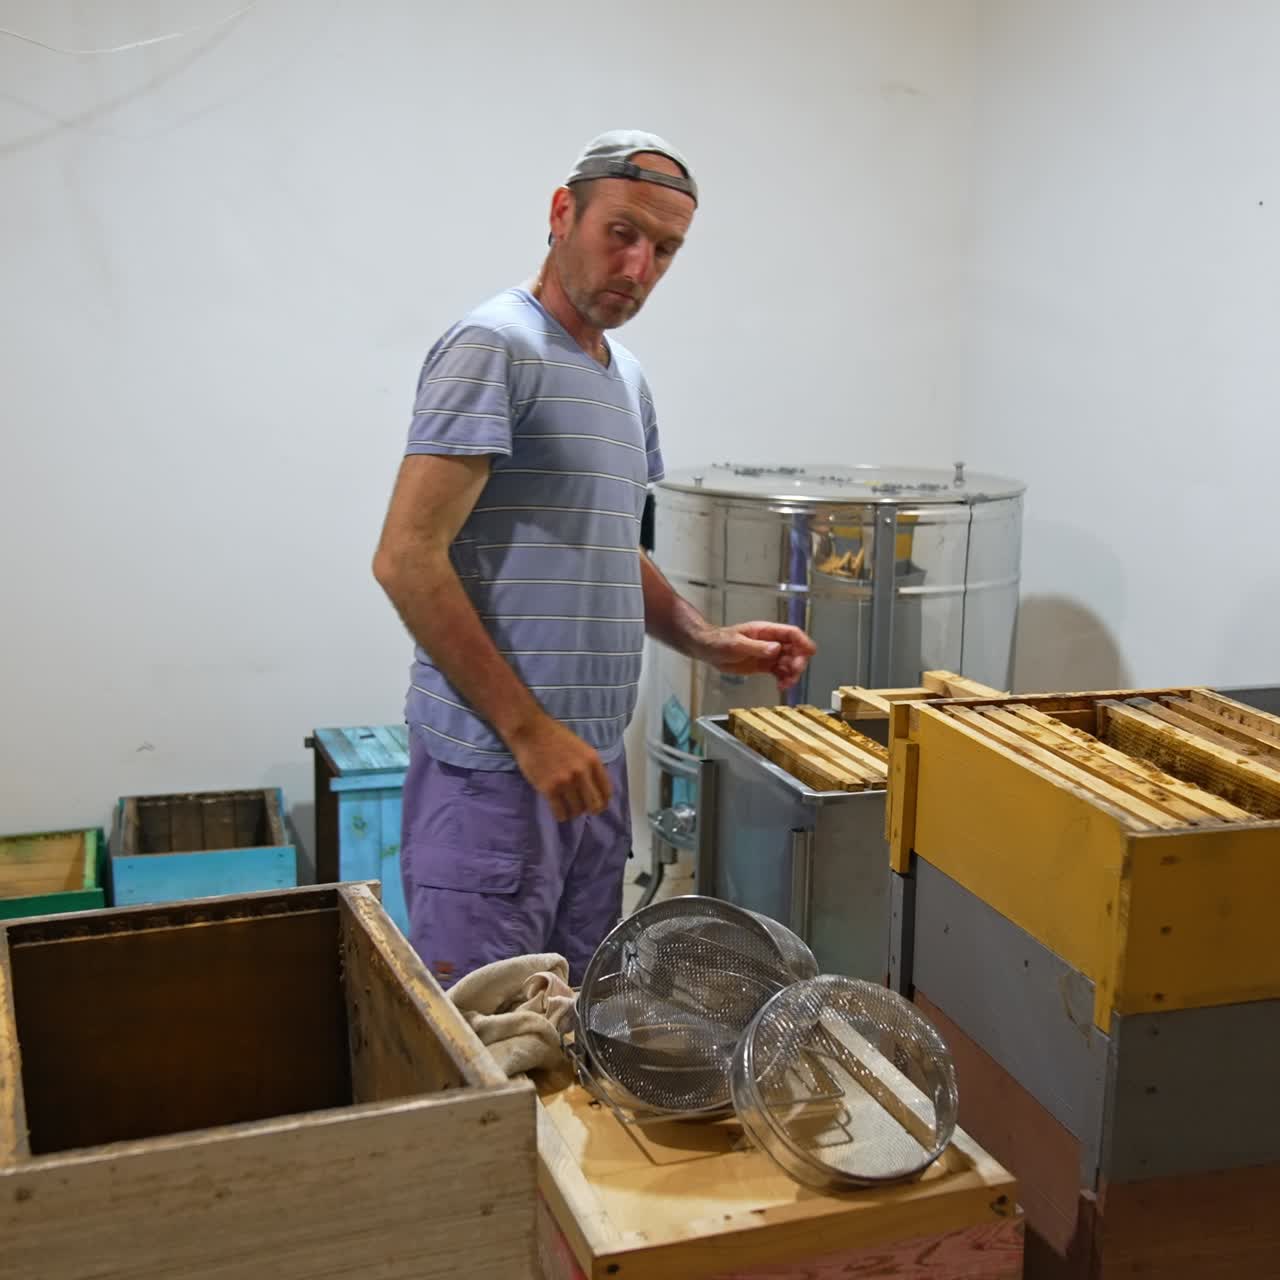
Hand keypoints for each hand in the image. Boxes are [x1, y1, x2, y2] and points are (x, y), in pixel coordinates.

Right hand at [505, 713, 611, 821]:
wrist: (530, 731)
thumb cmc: (554, 736)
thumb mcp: (581, 747)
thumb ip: (589, 766)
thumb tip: (594, 787)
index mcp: (593, 761)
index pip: (606, 791)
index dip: (603, 802)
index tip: (597, 805)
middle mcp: (582, 773)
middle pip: (595, 805)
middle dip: (590, 810)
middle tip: (582, 808)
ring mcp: (566, 782)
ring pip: (577, 811)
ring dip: (573, 812)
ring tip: (567, 807)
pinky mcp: (549, 789)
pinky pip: (560, 812)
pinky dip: (561, 815)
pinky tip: (559, 812)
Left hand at [700, 621, 816, 691]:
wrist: (707, 650)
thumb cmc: (719, 641)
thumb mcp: (737, 644)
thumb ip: (756, 647)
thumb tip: (776, 649)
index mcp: (766, 631)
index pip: (791, 633)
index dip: (803, 641)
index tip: (810, 652)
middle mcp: (771, 642)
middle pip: (794, 649)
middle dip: (798, 661)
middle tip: (794, 673)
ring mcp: (768, 654)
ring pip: (789, 663)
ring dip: (792, 674)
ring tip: (787, 684)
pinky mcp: (764, 665)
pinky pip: (780, 672)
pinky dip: (784, 680)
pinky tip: (781, 687)